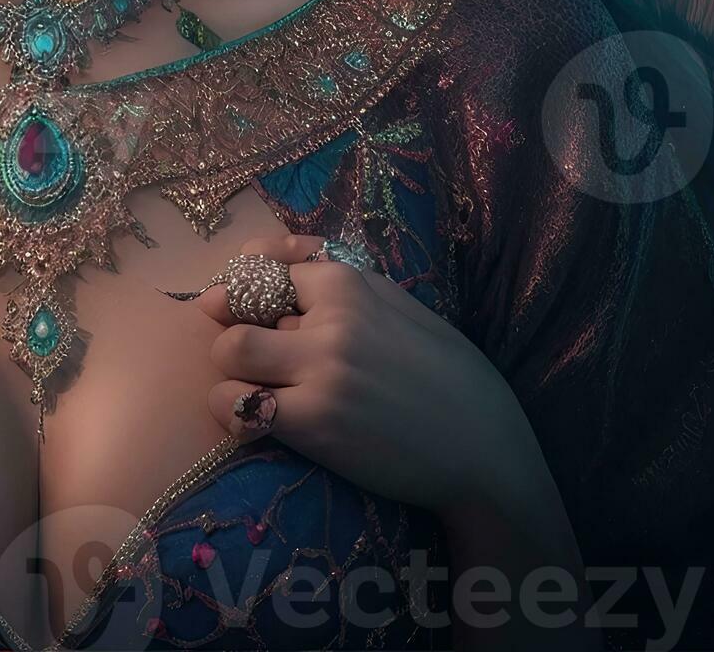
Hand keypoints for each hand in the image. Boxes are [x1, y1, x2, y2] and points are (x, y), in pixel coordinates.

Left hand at [198, 238, 554, 525]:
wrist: (484, 447)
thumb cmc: (446, 375)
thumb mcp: (397, 306)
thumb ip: (339, 287)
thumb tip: (279, 268)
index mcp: (349, 281)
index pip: (263, 266)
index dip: (248, 291)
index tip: (252, 314)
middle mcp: (330, 318)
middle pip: (235, 308)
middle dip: (232, 332)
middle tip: (249, 359)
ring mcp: (321, 369)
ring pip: (230, 353)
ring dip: (229, 373)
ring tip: (251, 392)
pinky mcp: (316, 423)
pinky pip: (240, 409)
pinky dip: (234, 414)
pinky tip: (254, 423)